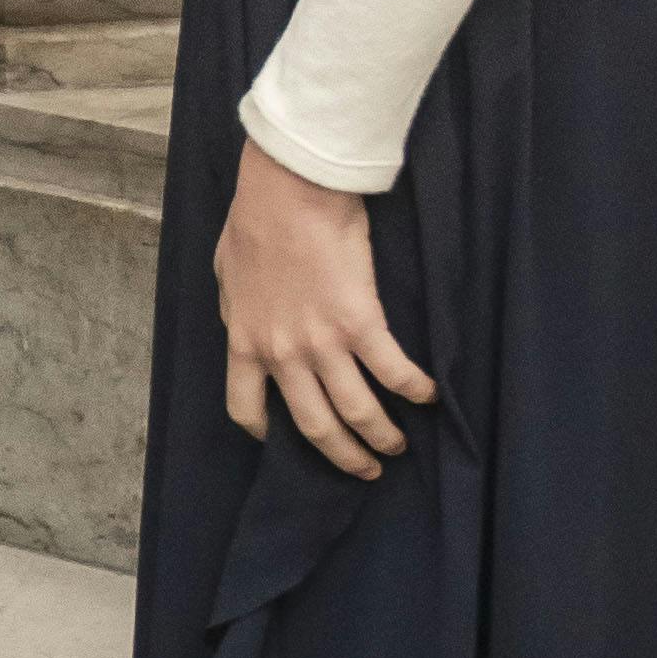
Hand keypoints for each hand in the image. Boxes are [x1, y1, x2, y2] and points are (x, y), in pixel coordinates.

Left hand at [214, 135, 436, 478]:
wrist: (288, 190)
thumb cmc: (256, 221)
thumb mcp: (228, 273)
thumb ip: (237, 307)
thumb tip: (241, 319)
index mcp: (244, 341)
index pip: (245, 407)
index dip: (266, 431)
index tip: (283, 438)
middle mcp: (281, 354)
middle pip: (313, 426)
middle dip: (342, 454)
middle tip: (363, 466)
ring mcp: (321, 342)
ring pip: (356, 411)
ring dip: (381, 435)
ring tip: (398, 444)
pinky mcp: (359, 322)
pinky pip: (392, 371)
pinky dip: (415, 390)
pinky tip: (428, 396)